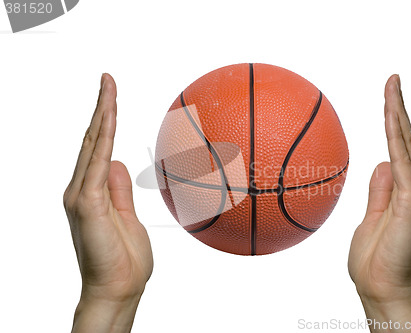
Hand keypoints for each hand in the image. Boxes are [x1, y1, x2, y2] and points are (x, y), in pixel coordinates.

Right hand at [63, 74, 152, 331]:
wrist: (117, 290)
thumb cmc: (124, 260)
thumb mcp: (127, 216)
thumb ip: (119, 190)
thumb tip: (114, 163)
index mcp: (91, 192)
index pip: (98, 148)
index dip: (104, 121)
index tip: (112, 96)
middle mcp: (81, 189)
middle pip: (92, 140)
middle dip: (101, 108)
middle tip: (108, 79)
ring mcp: (81, 196)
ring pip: (93, 145)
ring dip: (102, 114)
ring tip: (109, 87)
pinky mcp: (86, 204)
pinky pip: (96, 164)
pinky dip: (103, 139)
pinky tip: (109, 118)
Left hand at [348, 75, 410, 331]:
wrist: (383, 291)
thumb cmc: (376, 261)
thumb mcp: (372, 218)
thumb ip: (379, 191)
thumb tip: (381, 163)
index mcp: (408, 192)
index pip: (401, 149)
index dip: (396, 122)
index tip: (389, 97)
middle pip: (408, 141)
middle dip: (399, 108)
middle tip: (393, 79)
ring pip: (408, 147)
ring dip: (398, 115)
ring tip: (391, 87)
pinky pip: (403, 165)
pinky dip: (396, 139)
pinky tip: (390, 117)